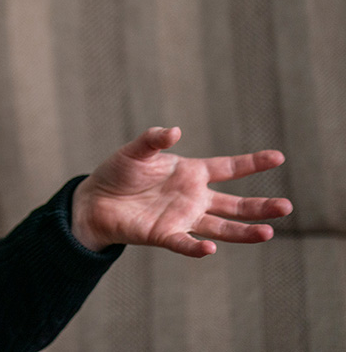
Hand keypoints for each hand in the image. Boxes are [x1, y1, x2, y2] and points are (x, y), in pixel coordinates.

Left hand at [71, 126, 292, 257]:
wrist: (94, 199)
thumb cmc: (118, 172)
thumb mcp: (136, 150)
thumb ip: (154, 139)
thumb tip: (174, 131)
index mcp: (191, 173)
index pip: (228, 168)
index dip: (252, 163)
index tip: (278, 157)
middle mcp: (193, 198)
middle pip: (235, 204)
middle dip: (260, 206)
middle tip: (286, 207)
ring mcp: (182, 218)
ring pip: (221, 228)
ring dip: (243, 232)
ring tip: (268, 232)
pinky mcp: (164, 234)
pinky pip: (184, 243)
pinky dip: (196, 247)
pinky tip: (210, 249)